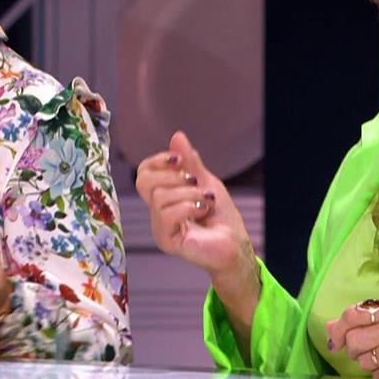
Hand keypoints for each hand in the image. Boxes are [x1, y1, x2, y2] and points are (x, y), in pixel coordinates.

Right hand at [136, 131, 251, 277]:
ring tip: (206, 201)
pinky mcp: (166, 240)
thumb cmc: (221, 217)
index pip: (144, 172)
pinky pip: (167, 213)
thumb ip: (190, 162)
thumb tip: (177, 136)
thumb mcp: (206, 181)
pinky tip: (203, 210)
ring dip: (189, 194)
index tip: (179, 159)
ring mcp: (160, 226)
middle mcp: (157, 210)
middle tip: (195, 182)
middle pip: (143, 181)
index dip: (158, 160)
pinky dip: (190, 206)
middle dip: (173, 175)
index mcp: (163, 196)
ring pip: (160, 196)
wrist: (235, 242)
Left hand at [327, 300, 378, 378]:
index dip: (338, 328)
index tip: (335, 338)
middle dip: (352, 348)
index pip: (352, 315)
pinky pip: (376, 377)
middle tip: (363, 349)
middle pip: (354, 341)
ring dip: (369, 362)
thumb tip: (330, 328)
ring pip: (364, 361)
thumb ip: (364, 318)